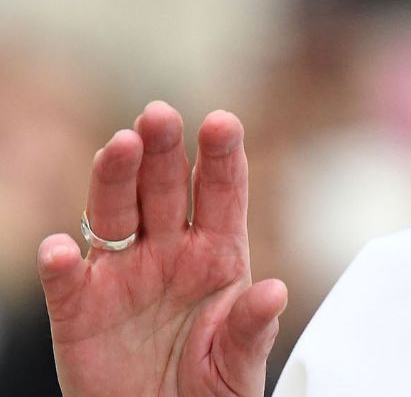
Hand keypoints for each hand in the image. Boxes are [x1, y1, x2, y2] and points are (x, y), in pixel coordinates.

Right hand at [37, 102, 286, 396]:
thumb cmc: (208, 390)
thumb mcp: (239, 366)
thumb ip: (252, 330)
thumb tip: (274, 292)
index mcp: (217, 253)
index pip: (220, 192)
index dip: (221, 155)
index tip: (222, 122)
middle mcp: (168, 251)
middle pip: (162, 187)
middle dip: (162, 149)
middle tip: (159, 115)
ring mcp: (121, 274)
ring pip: (113, 213)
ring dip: (113, 178)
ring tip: (119, 147)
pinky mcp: (79, 309)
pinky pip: (67, 280)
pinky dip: (62, 263)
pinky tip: (62, 248)